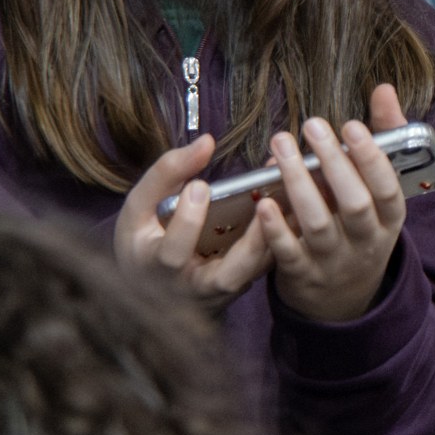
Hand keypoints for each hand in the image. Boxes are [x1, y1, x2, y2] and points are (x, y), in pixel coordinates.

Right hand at [115, 135, 273, 308]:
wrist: (156, 291)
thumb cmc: (144, 241)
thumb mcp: (139, 208)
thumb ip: (167, 173)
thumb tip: (206, 142)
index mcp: (158, 265)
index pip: (173, 251)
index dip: (188, 220)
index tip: (200, 186)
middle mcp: (192, 286)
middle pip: (225, 278)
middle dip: (248, 243)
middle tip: (263, 203)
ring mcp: (220, 290)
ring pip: (254, 276)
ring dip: (274, 240)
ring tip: (287, 202)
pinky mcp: (241, 285)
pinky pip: (264, 266)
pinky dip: (282, 239)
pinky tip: (295, 208)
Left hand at [258, 85, 414, 323]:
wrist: (344, 300)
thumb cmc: (360, 227)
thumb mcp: (379, 191)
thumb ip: (384, 139)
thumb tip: (384, 90)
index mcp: (388, 220)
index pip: (388, 190)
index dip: (372, 159)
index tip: (350, 126)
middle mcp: (365, 242)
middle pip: (354, 205)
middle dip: (334, 164)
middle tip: (312, 125)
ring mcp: (332, 261)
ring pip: (318, 224)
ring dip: (298, 185)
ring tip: (280, 147)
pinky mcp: (301, 276)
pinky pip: (287, 254)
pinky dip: (275, 229)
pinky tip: (263, 201)